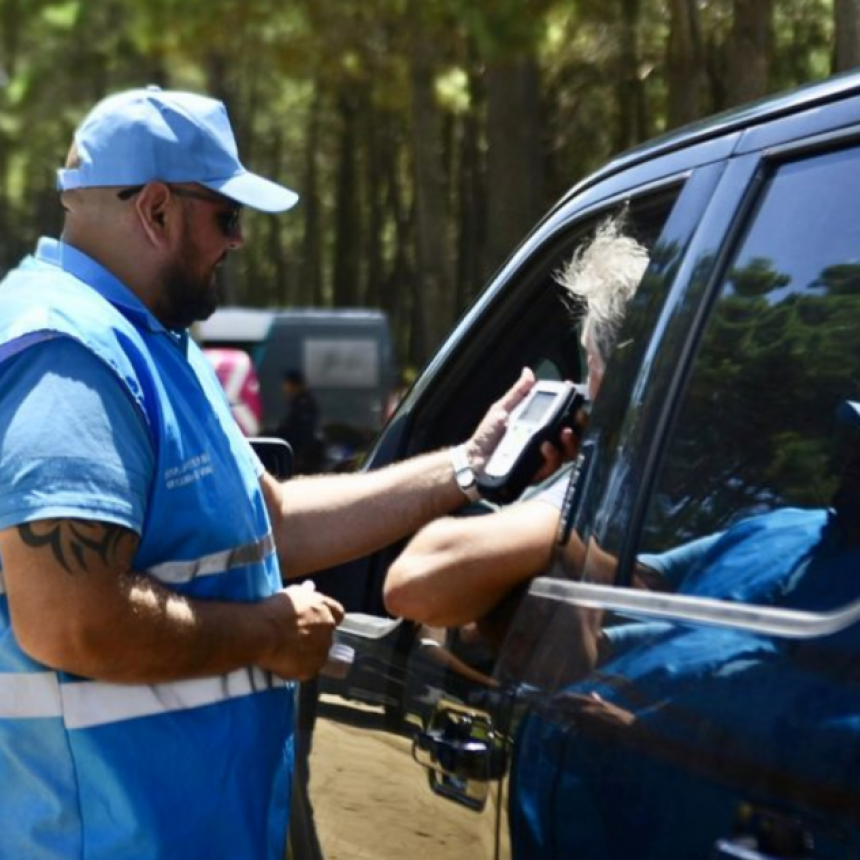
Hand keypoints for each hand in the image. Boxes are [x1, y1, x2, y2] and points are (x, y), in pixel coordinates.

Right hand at [258, 581, 344, 680]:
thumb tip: (310, 587)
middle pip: (327, 635)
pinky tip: (283, 664)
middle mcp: (328, 629)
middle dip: (315, 636)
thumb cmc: (274, 609)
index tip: (315, 621)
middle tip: (295, 638)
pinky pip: (307, 670)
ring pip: (318, 654)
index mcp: (325, 608)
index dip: (327, 617)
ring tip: (287, 653)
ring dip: (307, 654)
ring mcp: (321, 650)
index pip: (338, 613)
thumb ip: (305, 593)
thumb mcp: (292, 594)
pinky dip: (297, 668)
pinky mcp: (311, 668)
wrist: (263, 632)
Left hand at [464, 368, 585, 480]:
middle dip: (581, 426)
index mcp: (541, 426)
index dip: (576, 410)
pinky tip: (545, 445)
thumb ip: (518, 393)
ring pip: (568, 453)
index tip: (578, 399)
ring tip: (563, 432)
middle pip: (575, 436)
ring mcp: (544, 459)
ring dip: (570, 441)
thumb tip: (528, 372)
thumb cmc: (488, 435)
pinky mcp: (537, 473)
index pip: (566, 418)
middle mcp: (547, 443)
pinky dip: (551, 455)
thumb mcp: (503, 409)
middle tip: (578, 416)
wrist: (474, 458)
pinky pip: (551, 466)